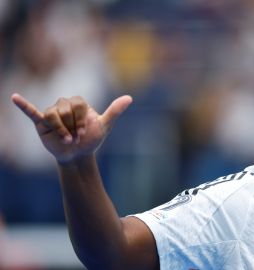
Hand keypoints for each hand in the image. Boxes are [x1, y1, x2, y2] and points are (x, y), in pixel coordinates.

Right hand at [11, 94, 131, 163]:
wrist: (79, 155)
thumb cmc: (92, 139)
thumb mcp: (104, 125)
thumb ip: (114, 111)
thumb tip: (130, 98)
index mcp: (79, 103)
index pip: (78, 105)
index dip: (81, 120)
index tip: (84, 133)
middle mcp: (64, 104)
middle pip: (65, 110)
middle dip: (72, 126)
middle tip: (75, 138)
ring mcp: (52, 113)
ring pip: (53, 115)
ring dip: (61, 130)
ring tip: (67, 140)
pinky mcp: (42, 122)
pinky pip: (31, 112)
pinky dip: (23, 105)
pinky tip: (15, 97)